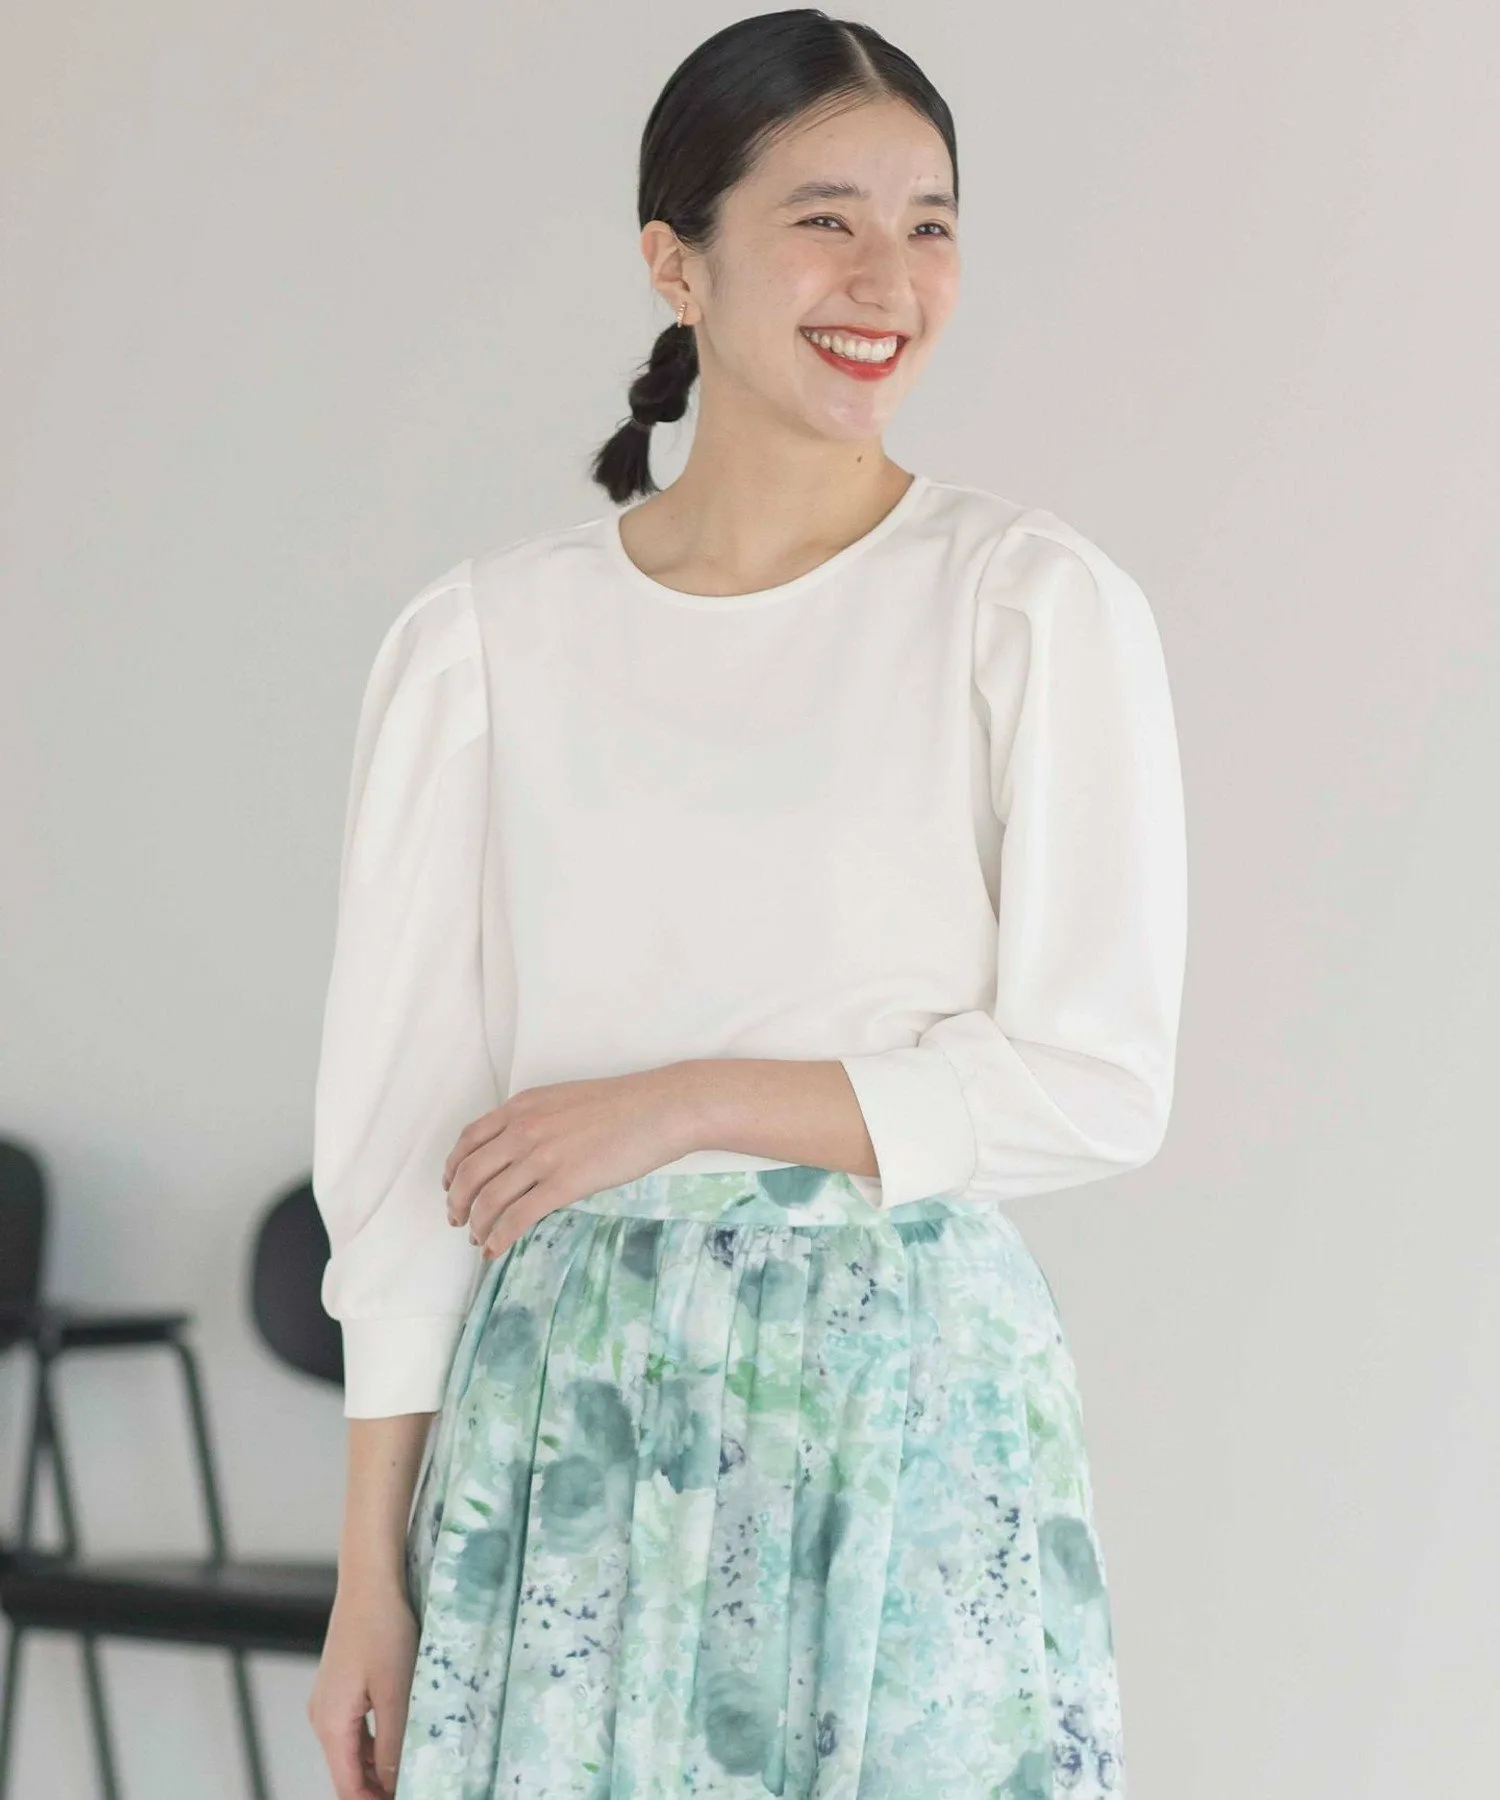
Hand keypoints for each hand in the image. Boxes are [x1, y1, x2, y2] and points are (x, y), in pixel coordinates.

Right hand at [307, 1578, 418, 1798]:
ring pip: (352, 1751)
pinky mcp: (341, 1684)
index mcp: (331, 1724)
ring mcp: (329, 1699)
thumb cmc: (384, 1630)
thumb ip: (392, 1744)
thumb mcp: (396, 1692)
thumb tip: (394, 1785)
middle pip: (348, 1772)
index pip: (348, 1787)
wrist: (370, 1580)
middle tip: (415, 1788)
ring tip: (411, 1775)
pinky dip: (374, 1744)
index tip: (410, 1798)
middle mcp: (322, 1716)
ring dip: (378, 1768)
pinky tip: (400, 1743)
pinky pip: (355, 1728)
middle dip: (377, 1790)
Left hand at [443, 1064, 703, 1260]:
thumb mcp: (564, 1100)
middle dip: (457, 1203)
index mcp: (522, 1107)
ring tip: (479, 1239)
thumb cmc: (622, 1104)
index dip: (453, 1169)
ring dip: (478, 1225)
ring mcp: (542, 1157)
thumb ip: (536, 1121)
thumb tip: (519, 1152)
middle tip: (458, 1221)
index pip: (468, 1140)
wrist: (660, 1108)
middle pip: (469, 1174)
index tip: (451, 1187)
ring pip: (489, 1200)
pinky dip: (499, 1238)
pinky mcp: (563, 1183)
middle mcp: (523, 1130)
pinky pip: (517, 1217)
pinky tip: (496, 1249)